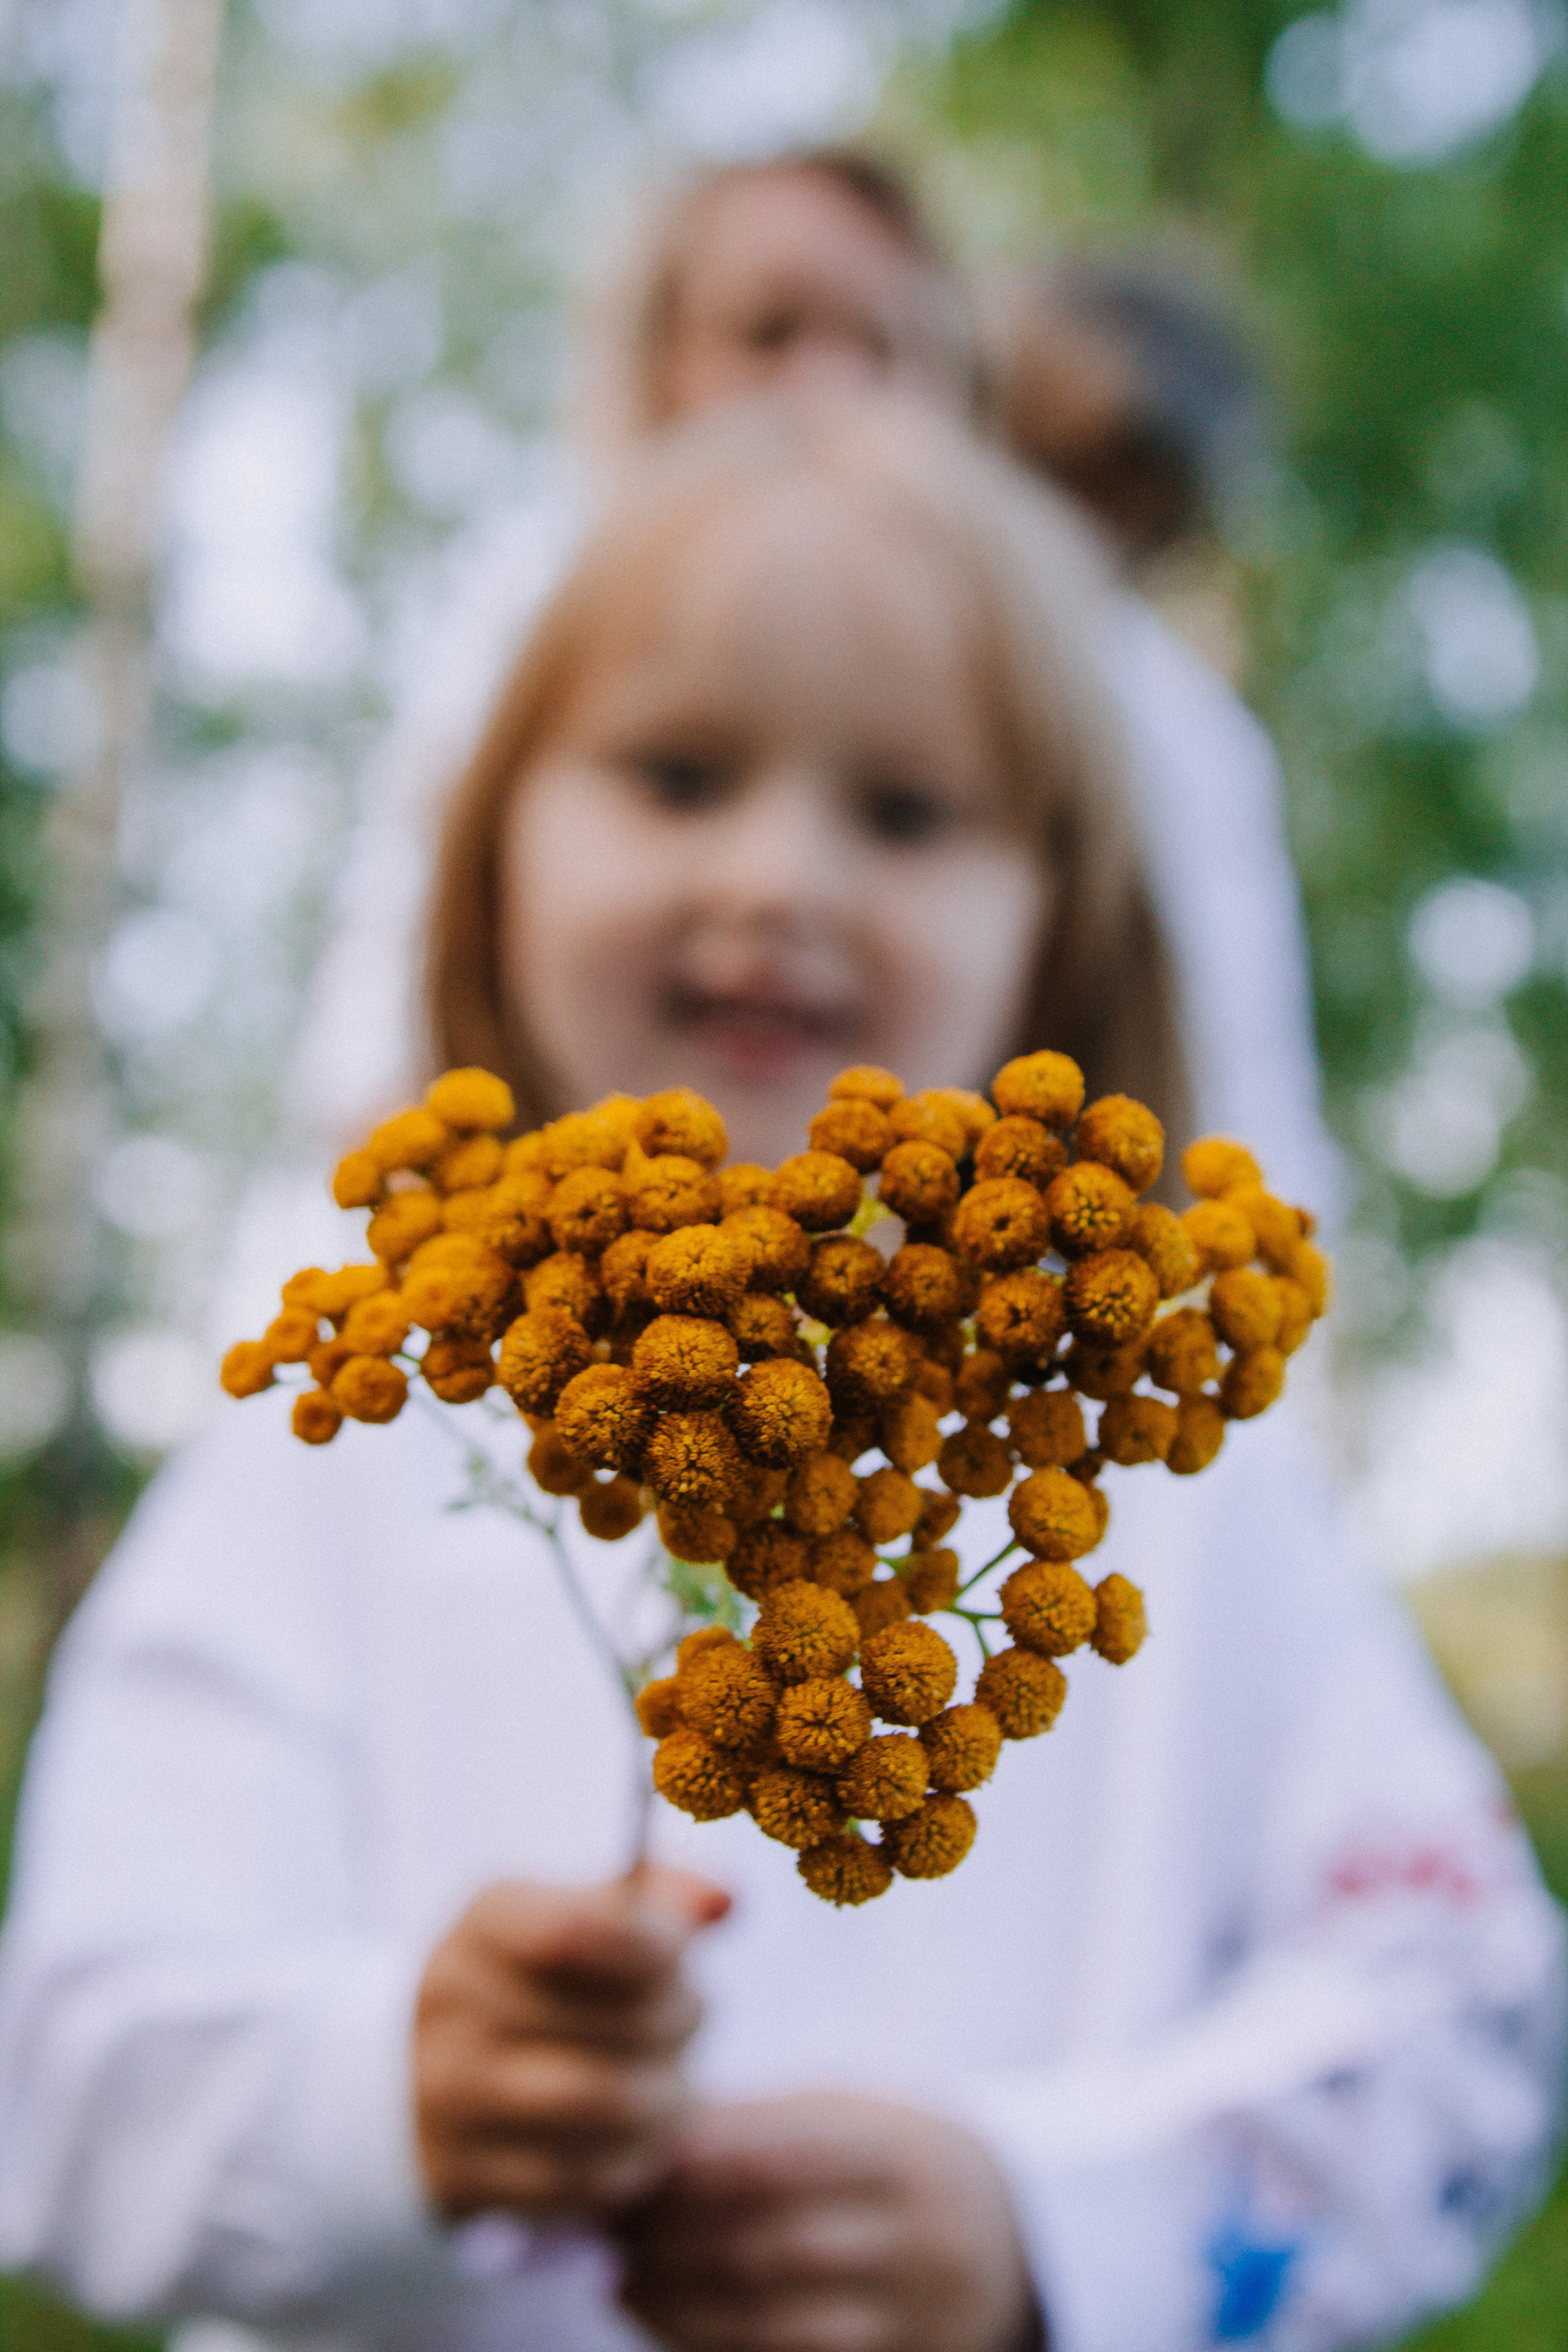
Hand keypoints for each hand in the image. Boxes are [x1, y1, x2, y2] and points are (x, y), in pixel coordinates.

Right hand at [414, 1868, 729, 2222]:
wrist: (437, 2075)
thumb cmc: (545, 1976)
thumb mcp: (588, 1913)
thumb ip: (661, 1899)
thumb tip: (726, 1899)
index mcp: (487, 1920)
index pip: (575, 1929)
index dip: (654, 1943)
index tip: (685, 1949)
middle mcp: (452, 2002)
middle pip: (617, 2020)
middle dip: (681, 2016)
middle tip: (691, 2011)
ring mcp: (449, 2095)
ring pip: (608, 2103)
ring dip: (668, 2090)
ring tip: (675, 2074)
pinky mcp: (467, 2176)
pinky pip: (587, 2176)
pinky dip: (632, 2154)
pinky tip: (635, 2130)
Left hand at [616, 2090, 1040, 2351]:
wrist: (1007, 2238)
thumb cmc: (892, 2159)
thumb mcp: (849, 2116)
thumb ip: (757, 2127)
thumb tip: (646, 2141)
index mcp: (896, 2156)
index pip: (775, 2162)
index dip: (688, 2171)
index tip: (625, 2164)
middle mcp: (910, 2242)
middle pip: (765, 2247)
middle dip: (670, 2240)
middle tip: (604, 2227)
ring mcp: (906, 2319)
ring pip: (768, 2321)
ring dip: (677, 2302)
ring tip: (621, 2277)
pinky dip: (710, 2345)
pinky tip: (664, 2319)